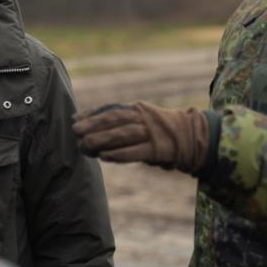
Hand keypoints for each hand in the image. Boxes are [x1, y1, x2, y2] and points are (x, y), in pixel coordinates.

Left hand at [73, 102, 211, 173]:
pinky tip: (105, 156)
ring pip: (124, 134)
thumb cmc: (157, 132)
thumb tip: (87, 130)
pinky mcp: (159, 149)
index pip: (111, 110)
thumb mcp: (139, 123)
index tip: (75, 119)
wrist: (191, 137)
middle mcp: (143, 118)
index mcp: (136, 109)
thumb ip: (117, 125)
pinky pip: (137, 152)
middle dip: (94, 124)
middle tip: (75, 131)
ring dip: (103, 139)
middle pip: (115, 119)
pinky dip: (120, 154)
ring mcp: (152, 132)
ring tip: (85, 145)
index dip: (92, 114)